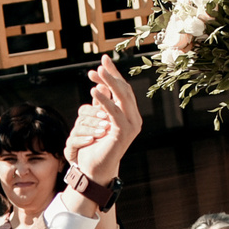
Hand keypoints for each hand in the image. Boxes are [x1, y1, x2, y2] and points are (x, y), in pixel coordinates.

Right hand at [66, 103, 110, 170]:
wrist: (99, 171)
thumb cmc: (106, 148)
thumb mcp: (110, 129)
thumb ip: (108, 109)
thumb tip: (106, 87)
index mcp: (89, 121)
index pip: (87, 109)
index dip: (95, 107)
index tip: (107, 112)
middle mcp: (80, 128)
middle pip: (82, 115)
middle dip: (95, 117)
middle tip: (107, 122)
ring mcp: (74, 138)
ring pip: (78, 126)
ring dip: (91, 129)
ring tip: (102, 133)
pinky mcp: (70, 149)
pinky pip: (72, 141)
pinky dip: (83, 140)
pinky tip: (91, 141)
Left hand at [73, 57, 141, 183]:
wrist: (95, 168)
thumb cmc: (95, 144)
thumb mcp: (97, 117)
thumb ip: (100, 102)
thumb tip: (98, 84)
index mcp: (130, 114)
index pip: (123, 88)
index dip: (113, 74)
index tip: (102, 60)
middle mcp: (134, 118)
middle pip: (124, 90)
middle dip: (112, 75)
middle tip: (100, 63)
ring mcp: (132, 126)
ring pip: (122, 98)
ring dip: (109, 83)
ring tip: (96, 72)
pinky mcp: (124, 133)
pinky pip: (114, 113)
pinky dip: (105, 101)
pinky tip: (94, 91)